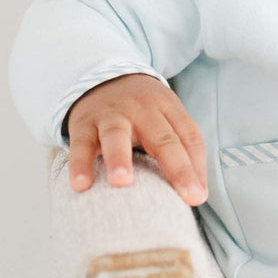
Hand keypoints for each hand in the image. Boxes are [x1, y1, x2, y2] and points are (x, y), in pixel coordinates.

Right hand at [65, 72, 207, 204]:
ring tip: (122, 182)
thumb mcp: (167, 120)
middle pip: (163, 139)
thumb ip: (182, 151)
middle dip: (177, 168)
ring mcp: (112, 115)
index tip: (198, 196)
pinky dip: (80, 163)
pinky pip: (81, 144)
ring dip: (119, 158)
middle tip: (188, 198)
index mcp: (169, 109)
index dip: (197, 167)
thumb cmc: (143, 112)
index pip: (190, 137)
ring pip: (117, 135)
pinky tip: (81, 185)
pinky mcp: (83, 124)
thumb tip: (198, 195)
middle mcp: (143, 110)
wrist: (104, 78)